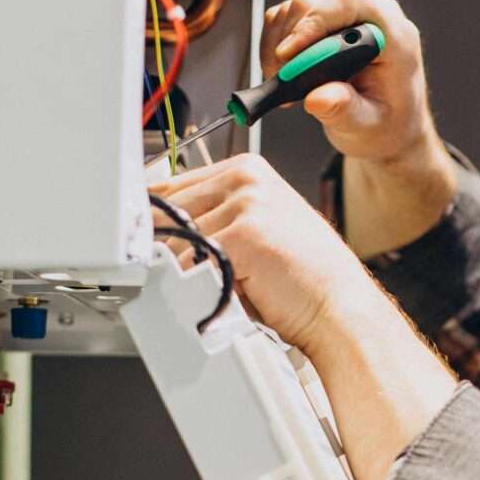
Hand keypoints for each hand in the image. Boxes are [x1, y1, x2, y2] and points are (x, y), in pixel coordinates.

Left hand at [150, 152, 456, 479]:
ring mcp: (245, 201)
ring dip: (180, 270)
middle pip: (167, 209)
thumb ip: (214, 221)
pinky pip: (189, 260)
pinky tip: (216, 293)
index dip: (153, 220)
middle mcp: (245, 178)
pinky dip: (192, 283)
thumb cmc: (302, 278)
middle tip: (169, 275)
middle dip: (161, 246)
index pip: (172, 186)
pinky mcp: (243, 232)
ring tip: (209, 288)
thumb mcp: (255, 233)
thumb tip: (159, 233)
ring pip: (175, 238)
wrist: (338, 308)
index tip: (141, 243)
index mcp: (247, 171)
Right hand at [262, 0, 456, 257]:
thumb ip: (346, 112)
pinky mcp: (330, 30)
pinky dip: (281, 46)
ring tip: (283, 81)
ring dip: (282, 42)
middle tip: (281, 74)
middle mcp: (374, 19)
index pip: (351, 3)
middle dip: (293, 35)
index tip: (292, 55)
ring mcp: (351, 22)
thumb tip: (322, 97)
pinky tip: (284, 77)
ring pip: (301, 9)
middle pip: (320, 1)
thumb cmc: (387, 132)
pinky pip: (294, 23)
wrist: (392, 136)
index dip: (315, 22)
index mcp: (393, 35)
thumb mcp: (368, 129)